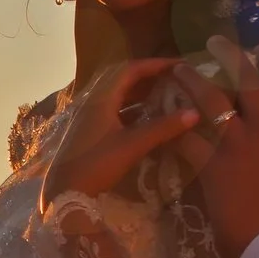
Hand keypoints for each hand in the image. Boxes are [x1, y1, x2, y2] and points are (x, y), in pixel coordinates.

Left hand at [37, 57, 202, 210]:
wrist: (64, 192)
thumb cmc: (97, 165)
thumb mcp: (132, 145)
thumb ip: (162, 128)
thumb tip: (194, 113)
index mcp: (101, 98)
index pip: (130, 70)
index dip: (155, 65)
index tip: (179, 65)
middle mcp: (93, 102)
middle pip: (123, 80)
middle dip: (149, 77)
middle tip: (175, 79)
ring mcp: (89, 116)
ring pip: (118, 96)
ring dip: (141, 93)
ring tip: (166, 95)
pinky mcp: (89, 130)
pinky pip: (114, 110)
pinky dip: (132, 109)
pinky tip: (148, 117)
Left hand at [166, 39, 258, 256]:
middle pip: (246, 81)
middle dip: (230, 58)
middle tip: (215, 43)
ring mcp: (236, 142)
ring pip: (212, 101)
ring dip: (193, 82)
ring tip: (180, 70)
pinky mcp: (212, 163)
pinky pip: (188, 138)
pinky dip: (174, 127)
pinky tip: (161, 116)